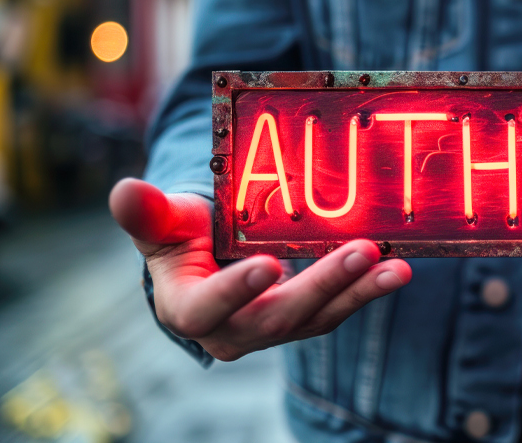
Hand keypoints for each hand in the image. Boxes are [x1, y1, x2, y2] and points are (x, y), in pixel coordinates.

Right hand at [109, 178, 410, 360]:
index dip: (237, 291)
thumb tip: (125, 190)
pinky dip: (366, 289)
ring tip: (396, 268)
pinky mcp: (306, 320)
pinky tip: (395, 268)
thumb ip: (146, 212)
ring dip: (359, 292)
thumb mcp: (163, 221)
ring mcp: (274, 330)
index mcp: (188, 310)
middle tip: (361, 252)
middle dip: (323, 285)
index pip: (209, 309)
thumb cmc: (181, 237)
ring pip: (319, 317)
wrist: (206, 259)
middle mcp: (233, 331)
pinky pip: (339, 308)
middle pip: (280, 317)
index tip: (268, 265)